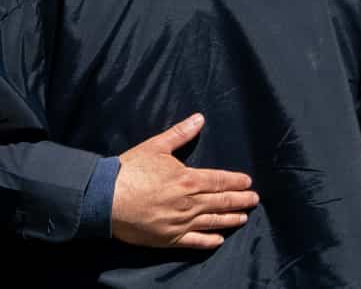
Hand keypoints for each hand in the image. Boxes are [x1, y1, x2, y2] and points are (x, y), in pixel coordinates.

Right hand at [112, 114, 258, 249]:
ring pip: (212, 221)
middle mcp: (189, 203)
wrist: (106, 198)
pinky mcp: (170, 238)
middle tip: (254, 200)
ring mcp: (181, 223)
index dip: (235, 181)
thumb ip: (180, 133)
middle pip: (221, 201)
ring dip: (230, 219)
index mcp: (188, 179)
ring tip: (242, 217)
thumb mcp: (155, 146)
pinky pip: (195, 241)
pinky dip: (209, 240)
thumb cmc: (130, 170)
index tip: (248, 182)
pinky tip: (219, 239)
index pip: (219, 180)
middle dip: (240, 200)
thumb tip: (199, 118)